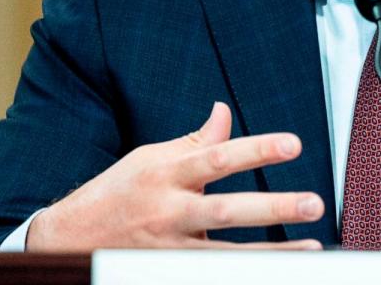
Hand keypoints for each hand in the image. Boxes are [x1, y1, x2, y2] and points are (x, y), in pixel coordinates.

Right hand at [26, 102, 323, 250]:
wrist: (66, 241)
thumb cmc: (118, 192)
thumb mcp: (151, 158)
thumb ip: (194, 141)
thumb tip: (224, 111)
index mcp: (167, 174)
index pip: (219, 158)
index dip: (257, 150)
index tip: (294, 144)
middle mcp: (170, 212)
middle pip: (227, 210)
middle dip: (273, 207)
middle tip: (314, 203)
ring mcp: (168, 249)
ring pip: (225, 254)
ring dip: (272, 253)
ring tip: (312, 249)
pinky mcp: (165, 272)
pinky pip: (211, 274)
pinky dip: (244, 274)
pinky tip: (278, 273)